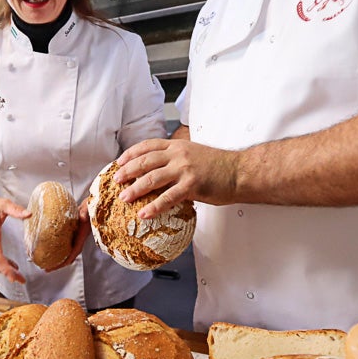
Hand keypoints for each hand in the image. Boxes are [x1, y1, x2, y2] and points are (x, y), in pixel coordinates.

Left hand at [44, 199, 90, 271]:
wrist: (92, 206)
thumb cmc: (90, 209)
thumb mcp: (87, 211)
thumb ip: (84, 214)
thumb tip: (82, 217)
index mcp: (80, 239)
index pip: (71, 255)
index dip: (61, 263)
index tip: (51, 268)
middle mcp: (77, 241)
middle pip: (67, 258)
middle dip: (57, 265)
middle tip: (45, 269)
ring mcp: (75, 239)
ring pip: (66, 253)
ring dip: (57, 259)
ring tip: (45, 262)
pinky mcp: (72, 235)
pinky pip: (64, 246)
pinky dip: (56, 250)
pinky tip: (48, 249)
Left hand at [113, 138, 239, 218]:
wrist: (241, 172)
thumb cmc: (220, 167)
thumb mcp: (194, 155)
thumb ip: (177, 160)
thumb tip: (161, 172)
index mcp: (177, 146)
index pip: (148, 145)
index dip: (131, 153)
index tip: (119, 162)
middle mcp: (178, 154)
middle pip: (145, 161)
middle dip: (127, 171)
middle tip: (116, 181)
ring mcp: (185, 169)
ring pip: (152, 178)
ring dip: (135, 189)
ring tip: (124, 198)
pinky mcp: (192, 185)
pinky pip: (168, 197)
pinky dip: (154, 206)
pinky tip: (144, 213)